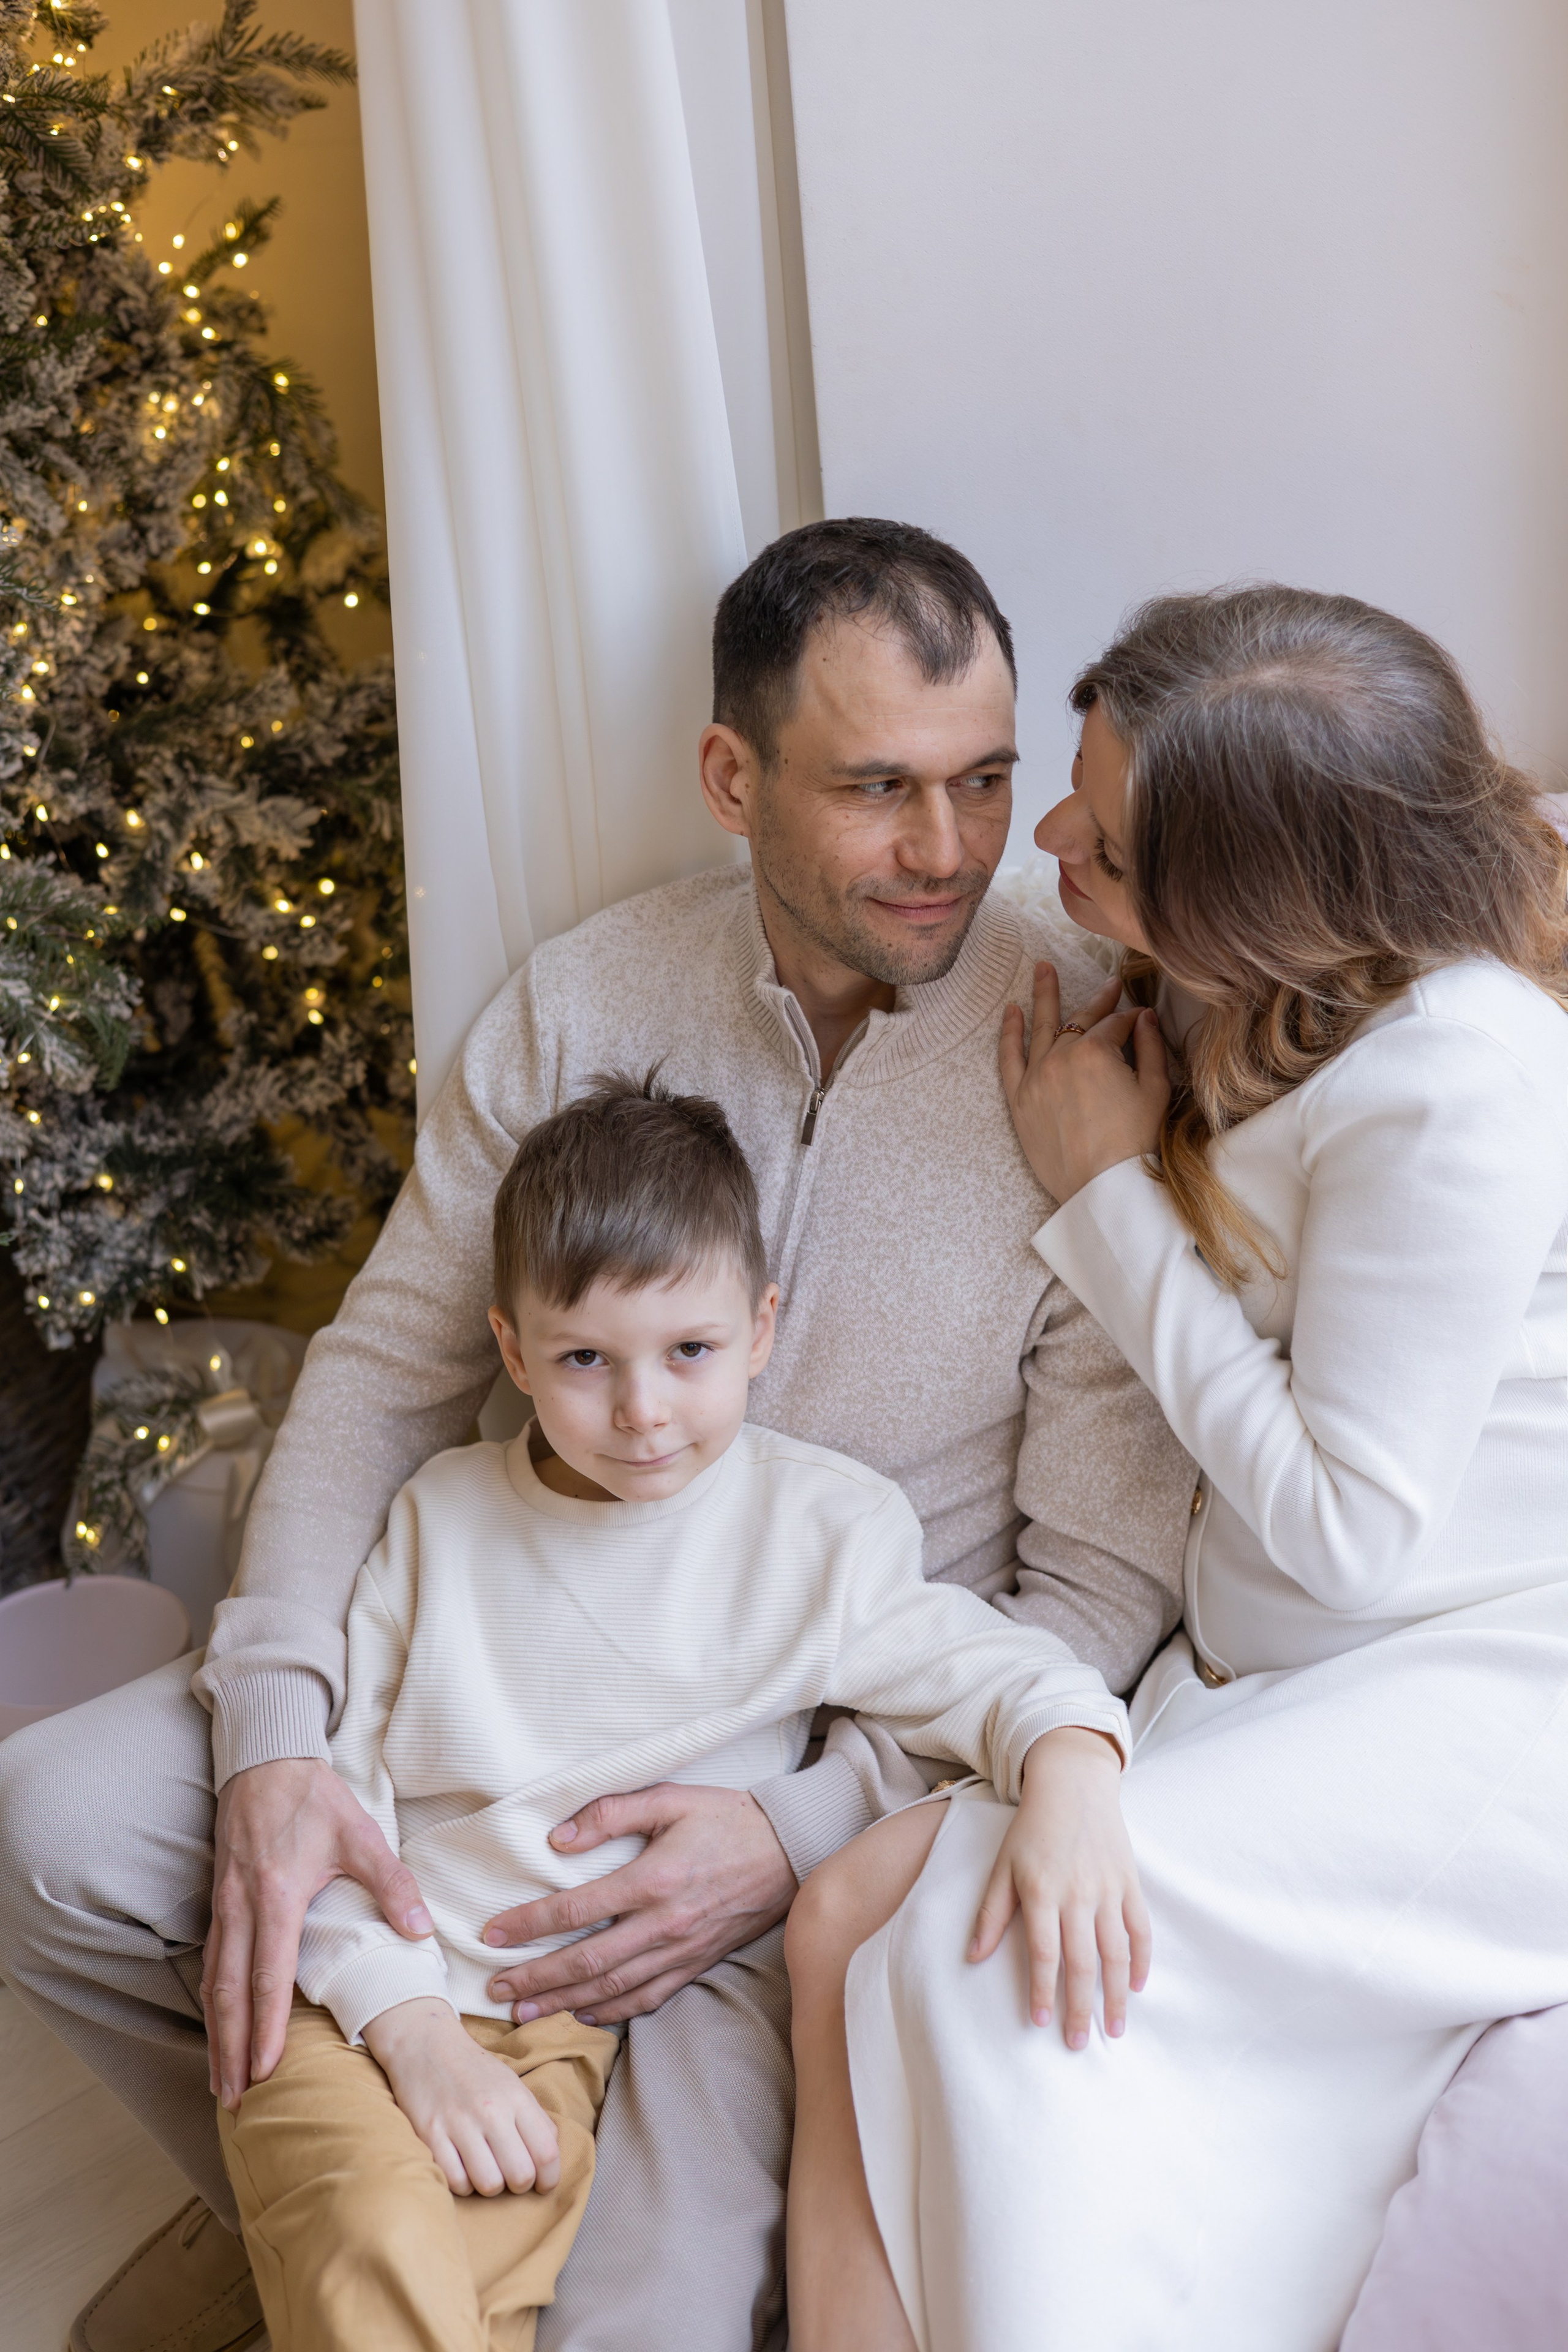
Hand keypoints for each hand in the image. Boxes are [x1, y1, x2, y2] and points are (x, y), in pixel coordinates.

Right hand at [203, 1757, 432, 2109]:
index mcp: (277, 1895)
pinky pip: (212, 1963)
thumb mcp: (359, 1832)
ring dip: (218, 2034)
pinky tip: (219, 2028)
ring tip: (223, 2081)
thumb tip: (421, 1928)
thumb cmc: (314, 1798)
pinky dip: (214, 2003)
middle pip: (232, 1993)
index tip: (267, 2069)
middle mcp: (242, 1908)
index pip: (270, 1975)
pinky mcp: (219, 1902)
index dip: (267, 2026)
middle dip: (233, 2049)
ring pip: (216, 1983)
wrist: (266, 1759)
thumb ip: (390, 1882)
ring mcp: (225, 1906)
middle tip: (236, 2098)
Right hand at [362, 1997, 560, 2195]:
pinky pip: (455, 2182)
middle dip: (519, 2186)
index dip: (549, 2179)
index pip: (546, 2152)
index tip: (542, 2184)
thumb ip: (534, 2119)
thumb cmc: (474, 2071)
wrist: (426, 2044)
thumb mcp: (512, 2085)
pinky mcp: (430, 2134)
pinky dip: (462, 2184)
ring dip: (490, 2186)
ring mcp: (459, 2123)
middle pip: (520, 2175)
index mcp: (516, 2098)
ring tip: (484, 2170)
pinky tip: (462, 2168)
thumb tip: (550, 2160)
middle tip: (510, 2177)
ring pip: (489, 2184)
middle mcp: (491, 2110)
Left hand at [482, 1783, 795, 2024]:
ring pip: (613, 1987)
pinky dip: (612, 2011)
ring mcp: (681, 1950)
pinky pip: (648, 1997)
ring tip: (525, 2015)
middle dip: (536, 1979)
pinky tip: (584, 2015)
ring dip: (564, 2003)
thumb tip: (559, 1838)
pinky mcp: (696, 1964)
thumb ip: (612, 1812)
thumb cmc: (726, 1817)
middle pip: (587, 1960)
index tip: (492, 1933)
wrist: (789, 1849)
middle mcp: (664, 1923)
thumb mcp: (670, 1797)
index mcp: (653, 1878)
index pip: (576, 1909)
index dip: (530, 1924)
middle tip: (496, 1990)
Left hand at [969, 1725, 1150, 2044]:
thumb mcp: (1003, 1866)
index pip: (1045, 1955)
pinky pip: (1140, 1928)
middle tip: (1078, 2043)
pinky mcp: (1129, 1882)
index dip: (1043, 1992)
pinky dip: (1141, 1958)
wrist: (1072, 1784)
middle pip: (1082, 1962)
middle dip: (1080, 2008)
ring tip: (1114, 2028)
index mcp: (1042, 1891)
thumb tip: (972, 1958)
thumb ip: (991, 1913)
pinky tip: (1137, 1985)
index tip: (1041, 2024)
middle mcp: (1077, 1893)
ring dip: (1116, 1994)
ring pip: (1116, 1952)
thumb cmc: (1031, 1828)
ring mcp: (1108, 1888)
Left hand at [1000, 962, 1168, 1203]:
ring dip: (1043, 996)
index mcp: (1096, 1052)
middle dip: (1098, 1000)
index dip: (1132, 1020)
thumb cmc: (1134, 1143)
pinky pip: (1009, 1058)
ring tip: (1042, 968)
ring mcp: (1036, 1077)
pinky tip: (1012, 1011)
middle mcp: (1061, 1058)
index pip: (1115, 1025)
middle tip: (1109, 983)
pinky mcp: (1019, 1099)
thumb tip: (1145, 1016)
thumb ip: (1151, 1048)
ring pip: (1041, 1028)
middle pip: (1081, 1021)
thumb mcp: (1155, 1091)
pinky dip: (1009, 1033)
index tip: (1141, 1018)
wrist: (1103, 1188)